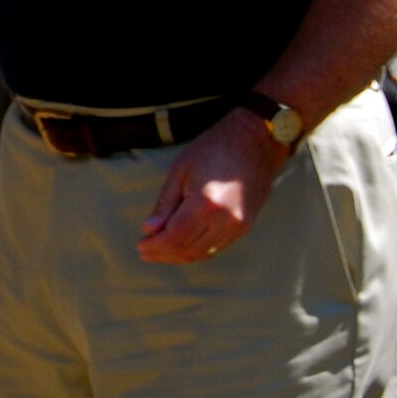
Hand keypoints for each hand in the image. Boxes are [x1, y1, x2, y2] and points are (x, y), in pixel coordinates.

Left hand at [137, 109, 290, 263]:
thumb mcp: (180, 169)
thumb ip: (165, 203)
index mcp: (205, 203)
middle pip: (188, 250)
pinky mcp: (245, 225)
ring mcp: (238, 225)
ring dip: (179, 256)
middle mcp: (225, 220)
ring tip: (159, 252)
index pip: (175, 237)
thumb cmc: (214, 148)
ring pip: (203, 253)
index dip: (155, 246)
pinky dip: (197, 250)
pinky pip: (217, 247)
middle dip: (164, 254)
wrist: (256, 141)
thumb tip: (149, 229)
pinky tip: (183, 246)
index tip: (140, 246)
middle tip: (145, 252)